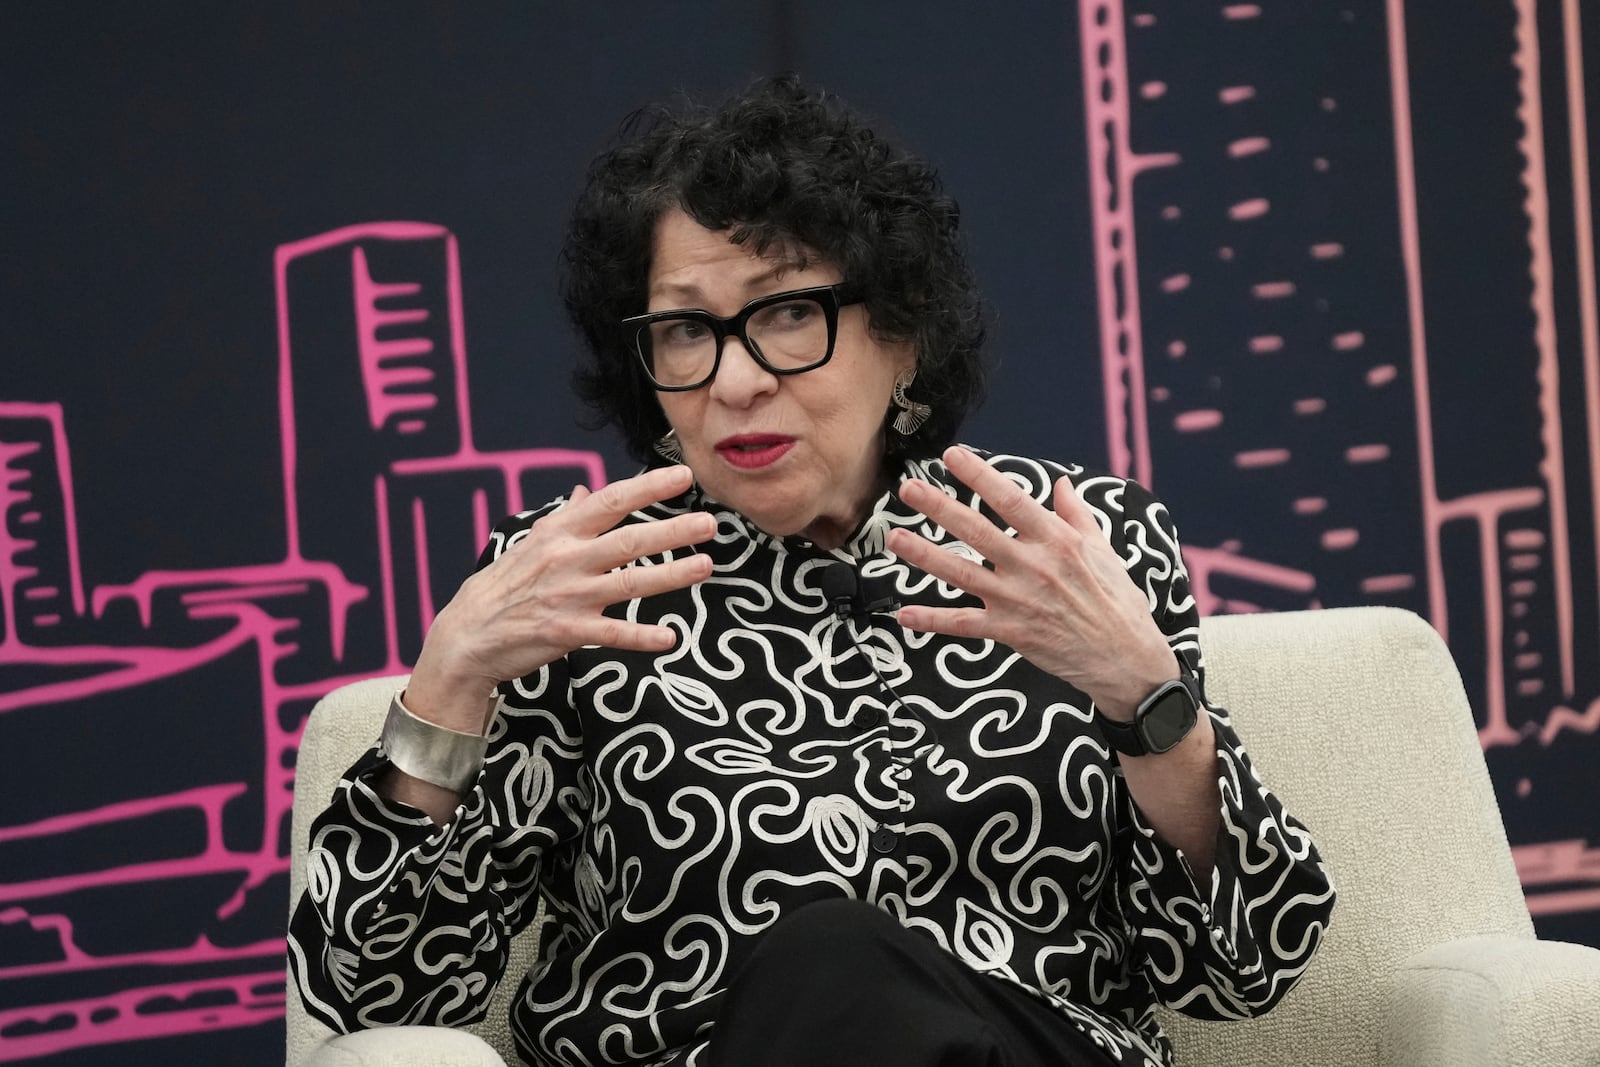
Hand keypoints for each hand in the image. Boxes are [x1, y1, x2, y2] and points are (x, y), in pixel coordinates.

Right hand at [405, 464, 715, 732]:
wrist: (467, 634)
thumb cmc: (504, 586)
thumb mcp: (531, 542)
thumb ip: (565, 517)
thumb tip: (585, 491)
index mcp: (560, 532)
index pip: (611, 502)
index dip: (648, 487)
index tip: (683, 476)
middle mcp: (567, 560)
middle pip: (628, 541)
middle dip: (672, 531)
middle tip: (709, 523)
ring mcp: (568, 596)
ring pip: (629, 584)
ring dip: (671, 576)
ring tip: (705, 566)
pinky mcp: (566, 632)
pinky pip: (613, 634)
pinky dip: (642, 637)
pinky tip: (670, 637)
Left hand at [887, 446, 1177, 718]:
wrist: (1126, 659)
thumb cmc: (1117, 601)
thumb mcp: (1104, 550)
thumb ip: (1076, 515)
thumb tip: (1061, 484)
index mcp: (1057, 540)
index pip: (1011, 500)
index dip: (979, 476)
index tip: (952, 456)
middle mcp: (1033, 566)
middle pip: (976, 531)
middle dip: (938, 507)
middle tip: (908, 488)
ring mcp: (1018, 600)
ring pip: (961, 573)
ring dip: (924, 555)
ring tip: (894, 538)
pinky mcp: (1010, 632)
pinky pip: (963, 624)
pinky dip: (932, 621)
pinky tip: (904, 614)